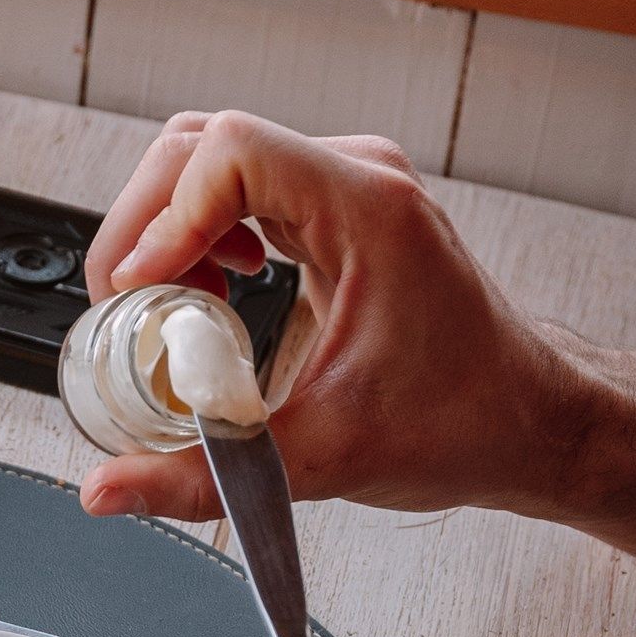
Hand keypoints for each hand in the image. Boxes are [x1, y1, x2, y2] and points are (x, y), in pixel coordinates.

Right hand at [78, 113, 635, 587]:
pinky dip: (200, 235)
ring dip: (167, 230)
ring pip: (212, 161)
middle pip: (202, 146)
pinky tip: (208, 294)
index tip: (141, 291)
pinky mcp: (337, 209)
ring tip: (165, 308)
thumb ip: (199, 478)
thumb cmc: (462, 424)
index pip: (229, 152)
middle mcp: (358, 177)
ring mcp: (348, 186)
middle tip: (126, 310)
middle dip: (144, 226)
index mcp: (369, 210)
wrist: (529, 422)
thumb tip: (106, 490)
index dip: (165, 220)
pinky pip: (239, 188)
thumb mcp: (318, 459)